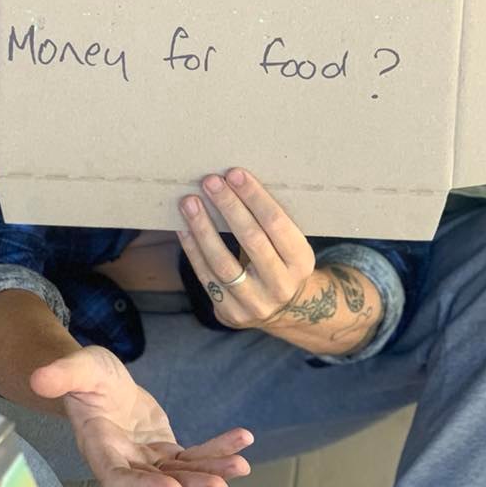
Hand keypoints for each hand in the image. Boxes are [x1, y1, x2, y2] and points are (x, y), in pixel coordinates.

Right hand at [29, 345, 252, 486]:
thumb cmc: (84, 376)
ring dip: (211, 472)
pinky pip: (195, 457)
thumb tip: (38, 377)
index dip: (143, 486)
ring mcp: (147, 461)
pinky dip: (218, 451)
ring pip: (182, 474)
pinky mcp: (165, 452)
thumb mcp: (77, 368)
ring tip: (242, 465)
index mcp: (99, 449)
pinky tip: (243, 439)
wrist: (99, 381)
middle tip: (221, 486)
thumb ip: (61, 375)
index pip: (118, 479)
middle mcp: (125, 463)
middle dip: (190, 486)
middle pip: (158, 483)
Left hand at [177, 168, 317, 329]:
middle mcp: (281, 284)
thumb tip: (234, 181)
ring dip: (203, 228)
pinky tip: (183, 228)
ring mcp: (255, 302)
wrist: (286, 311)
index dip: (254, 197)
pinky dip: (193, 250)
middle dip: (228, 206)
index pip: (276, 223)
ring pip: (223, 262)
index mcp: (302, 261)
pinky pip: (206, 277)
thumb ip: (270, 223)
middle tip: (210, 181)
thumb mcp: (291, 247)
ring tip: (189, 203)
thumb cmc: (283, 263)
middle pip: (251, 239)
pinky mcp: (231, 312)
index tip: (234, 174)